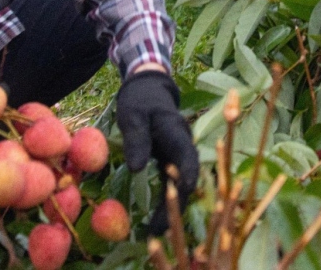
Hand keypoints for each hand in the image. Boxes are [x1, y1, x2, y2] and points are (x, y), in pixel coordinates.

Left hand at [115, 69, 198, 234]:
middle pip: (187, 176)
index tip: (185, 192)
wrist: (148, 89)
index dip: (188, 175)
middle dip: (178, 202)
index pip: (187, 155)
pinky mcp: (172, 160)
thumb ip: (136, 139)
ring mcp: (179, 153)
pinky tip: (159, 219)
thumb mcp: (132, 115)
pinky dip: (167, 200)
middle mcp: (183, 144)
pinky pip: (173, 183)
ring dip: (173, 206)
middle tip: (163, 227)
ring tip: (158, 230)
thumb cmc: (140, 101)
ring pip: (181, 183)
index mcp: (176, 131)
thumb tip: (136, 168)